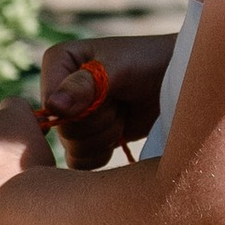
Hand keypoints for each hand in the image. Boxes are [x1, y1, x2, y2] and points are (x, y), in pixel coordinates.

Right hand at [39, 33, 168, 166]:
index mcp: (58, 62)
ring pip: (73, 147)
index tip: (108, 94)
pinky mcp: (85, 138)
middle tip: (120, 102)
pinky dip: (102, 152)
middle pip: (63, 129)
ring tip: (122, 113)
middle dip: (99, 121)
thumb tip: (52, 107)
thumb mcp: (118, 67)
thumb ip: (84, 85)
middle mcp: (58, 90)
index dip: (80, 108)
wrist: (173, 81)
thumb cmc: (148, 62)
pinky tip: (118, 133)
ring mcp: (70, 117)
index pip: (51, 103)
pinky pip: (80, 161)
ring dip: (105, 135)